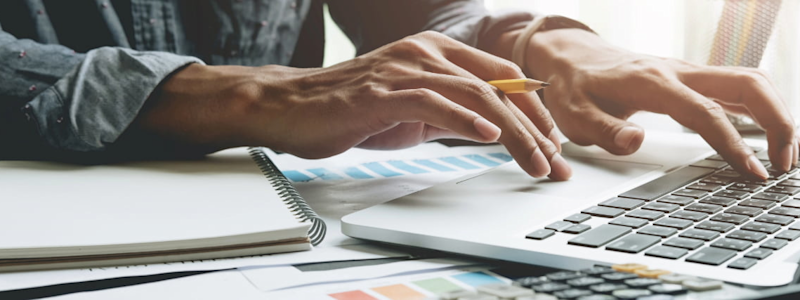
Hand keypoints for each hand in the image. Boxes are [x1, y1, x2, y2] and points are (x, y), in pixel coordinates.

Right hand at [137, 32, 571, 179]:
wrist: (289, 106)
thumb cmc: (348, 109)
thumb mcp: (410, 109)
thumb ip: (448, 112)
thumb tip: (489, 130)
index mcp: (435, 53)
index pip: (502, 78)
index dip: (533, 111)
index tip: (551, 143)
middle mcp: (425, 53)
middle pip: (498, 87)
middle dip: (535, 128)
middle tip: (556, 162)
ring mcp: (404, 70)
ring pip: (475, 96)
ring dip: (513, 132)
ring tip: (537, 162)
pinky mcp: (383, 93)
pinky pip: (434, 103)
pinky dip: (465, 120)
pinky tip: (489, 135)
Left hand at [524, 28, 796, 178]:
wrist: (573, 58)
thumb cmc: (574, 88)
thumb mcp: (575, 115)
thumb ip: (604, 130)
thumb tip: (635, 141)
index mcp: (652, 81)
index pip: (704, 111)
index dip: (732, 142)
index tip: (751, 171)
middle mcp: (678, 71)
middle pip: (747, 84)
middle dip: (777, 121)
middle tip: (783, 163)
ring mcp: (689, 72)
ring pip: (749, 82)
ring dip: (775, 114)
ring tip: (781, 156)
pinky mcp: (692, 79)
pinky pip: (737, 88)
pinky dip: (759, 110)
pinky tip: (764, 137)